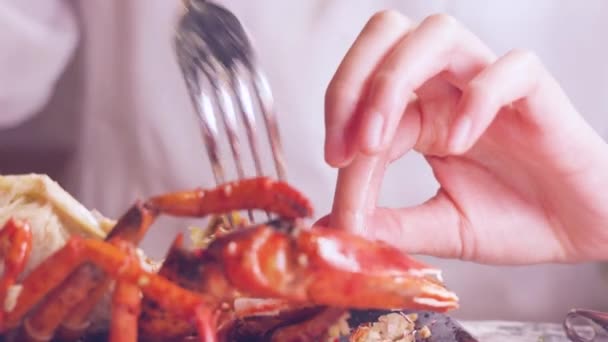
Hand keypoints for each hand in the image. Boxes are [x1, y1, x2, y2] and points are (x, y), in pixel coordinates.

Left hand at [322, 11, 607, 264]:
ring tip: (380, 143)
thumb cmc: (517, 220)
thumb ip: (391, 225)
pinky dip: (477, 98)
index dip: (338, 133)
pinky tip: (457, 145)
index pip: (363, 101)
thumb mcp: (441, 227)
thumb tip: (334, 226)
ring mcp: (490, 85)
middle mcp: (448, 89)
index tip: (332, 180)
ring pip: (437, 34)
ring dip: (394, 81)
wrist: (581, 231)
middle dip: (351, 83)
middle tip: (343, 146)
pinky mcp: (537, 94)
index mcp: (421, 114)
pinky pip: (510, 69)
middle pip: (386, 36)